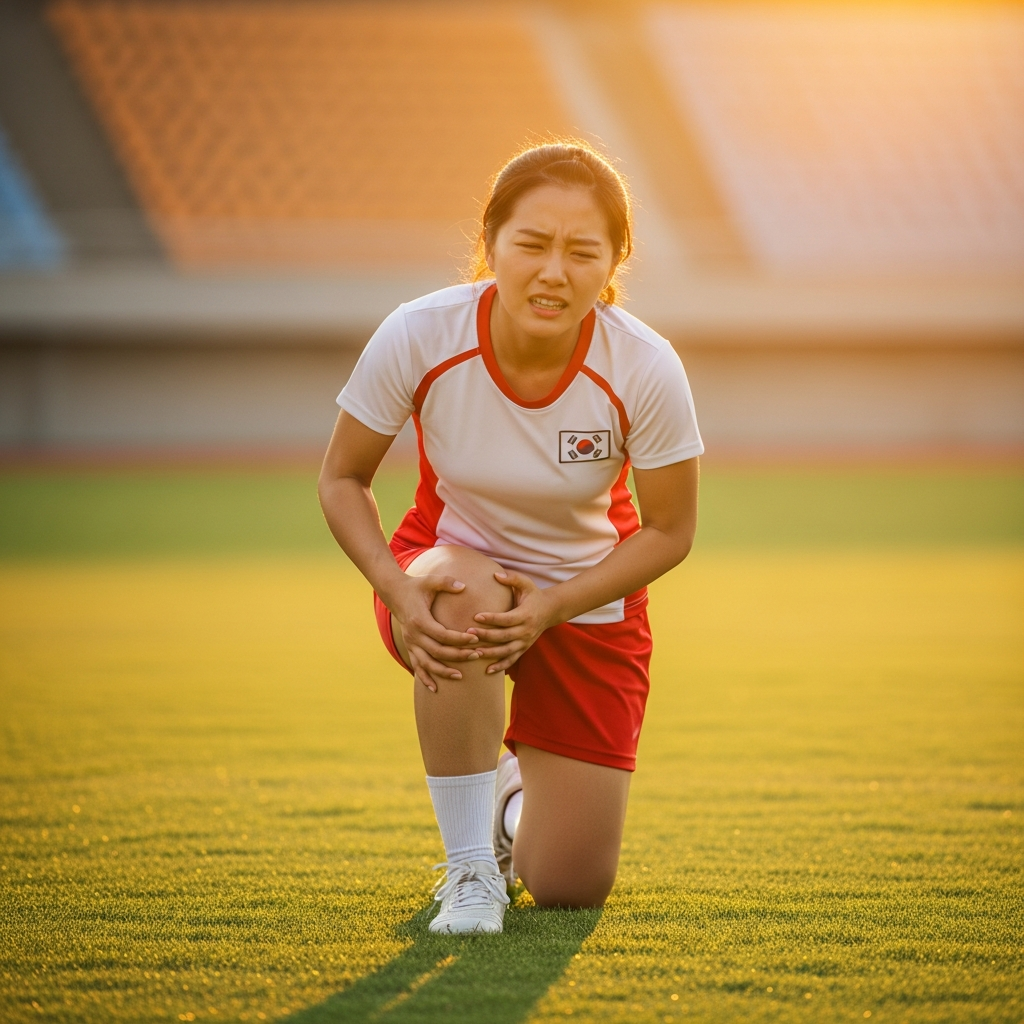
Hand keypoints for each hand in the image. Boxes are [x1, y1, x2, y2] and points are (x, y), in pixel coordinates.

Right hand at [392, 575, 481, 691]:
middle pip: (437, 651)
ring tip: (460, 676)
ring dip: (443, 671)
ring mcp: (411, 643)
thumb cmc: (417, 586)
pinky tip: (435, 689)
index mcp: (420, 620)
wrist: (395, 593)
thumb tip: (463, 586)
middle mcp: (414, 635)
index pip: (443, 635)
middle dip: (458, 656)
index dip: (460, 639)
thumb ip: (446, 583)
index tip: (475, 639)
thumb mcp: (430, 580)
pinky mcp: (410, 647)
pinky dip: (425, 678)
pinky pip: (417, 666)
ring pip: (427, 663)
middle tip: (477, 656)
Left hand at [466, 570, 558, 673]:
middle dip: (486, 636)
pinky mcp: (523, 649)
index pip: (507, 619)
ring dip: (490, 654)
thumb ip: (512, 578)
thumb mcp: (526, 583)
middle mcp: (526, 631)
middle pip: (504, 636)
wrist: (550, 610)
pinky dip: (500, 666)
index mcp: (526, 615)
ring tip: (474, 653)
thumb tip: (495, 575)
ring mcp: (525, 642)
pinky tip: (487, 671)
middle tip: (468, 633)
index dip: (492, 618)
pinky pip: (512, 660)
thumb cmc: (533, 595)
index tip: (476, 616)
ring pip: (506, 651)